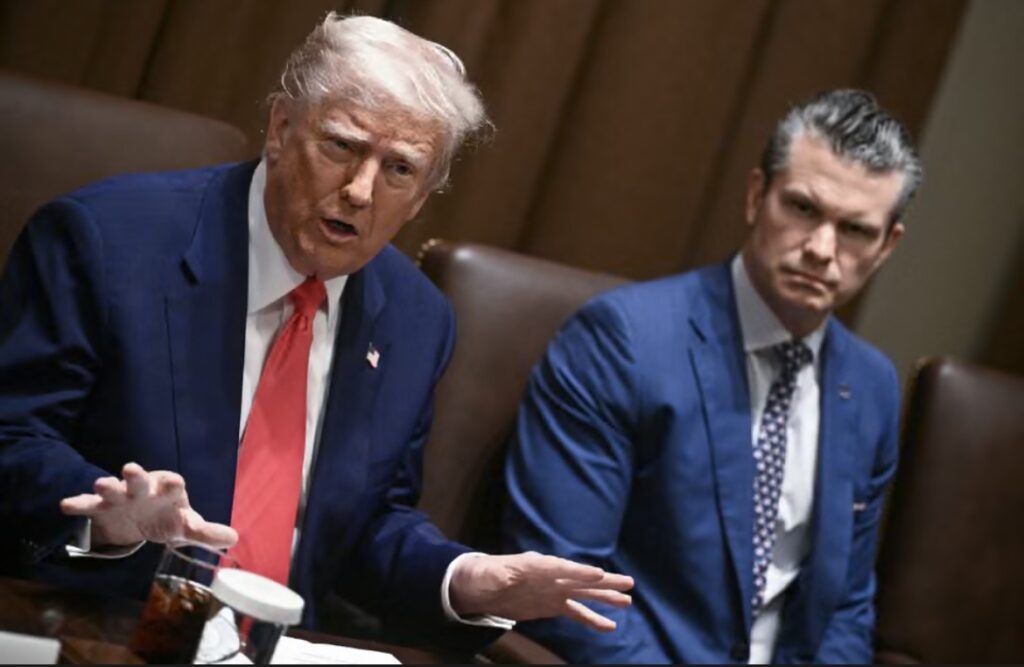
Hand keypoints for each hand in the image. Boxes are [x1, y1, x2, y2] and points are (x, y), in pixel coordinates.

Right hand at [60, 462, 236, 548]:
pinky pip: (87, 504)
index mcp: (167, 491)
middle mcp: (144, 490)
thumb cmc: (167, 517)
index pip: (172, 485)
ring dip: (107, 485)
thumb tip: (233, 539)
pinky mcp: (100, 507)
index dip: (172, 484)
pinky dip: (78, 503)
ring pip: (112, 487)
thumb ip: (205, 532)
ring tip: (100, 484)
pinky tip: (67, 505)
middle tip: (131, 469)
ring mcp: (121, 497)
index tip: (174, 483)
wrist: (138, 520)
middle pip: (140, 480)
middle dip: (136, 475)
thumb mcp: (185, 526)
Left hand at [449, 551, 633, 631]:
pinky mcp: (552, 605)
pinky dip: (593, 619)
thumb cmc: (483, 576)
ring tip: (628, 601)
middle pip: (582, 578)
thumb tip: (504, 576)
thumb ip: (498, 575)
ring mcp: (554, 591)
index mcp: (537, 565)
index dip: (579, 571)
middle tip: (627, 583)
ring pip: (585, 593)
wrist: (480, 586)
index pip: (561, 568)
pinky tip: (609, 626)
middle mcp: (551, 576)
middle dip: (604, 581)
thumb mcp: (488, 574)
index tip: (598, 574)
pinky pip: (576, 612)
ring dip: (606, 597)